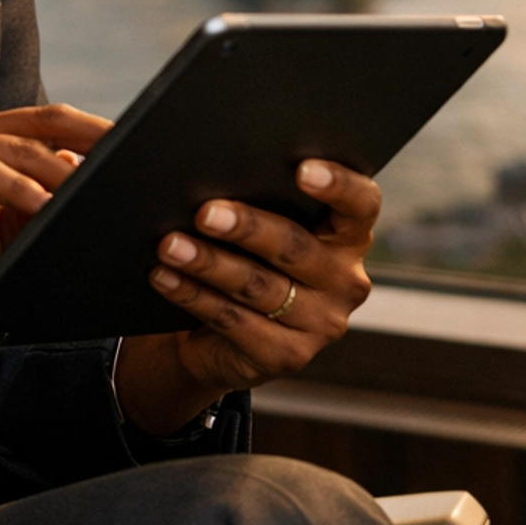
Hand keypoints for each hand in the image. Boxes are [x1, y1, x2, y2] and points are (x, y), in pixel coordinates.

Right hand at [0, 105, 110, 400]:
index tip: (143, 149)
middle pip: (41, 122)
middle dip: (95, 137)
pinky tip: (44, 204)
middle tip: (139, 158)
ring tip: (102, 190)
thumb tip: (87, 198)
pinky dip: (14, 187)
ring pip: (14, 147)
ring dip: (62, 170)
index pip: (48, 123)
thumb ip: (30, 214)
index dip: (97, 131)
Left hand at [114, 160, 377, 436]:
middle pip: (296, 247)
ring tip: (169, 244)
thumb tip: (201, 168)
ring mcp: (322, 324)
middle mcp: (346, 281)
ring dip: (208, 263)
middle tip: (205, 213)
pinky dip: (193, 295)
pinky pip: (233, 320)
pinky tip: (164, 276)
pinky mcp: (287, 356)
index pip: (361, 205)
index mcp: (349, 237)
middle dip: (247, 227)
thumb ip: (258, 199)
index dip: (339, 185)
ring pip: (259, 286)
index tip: (302, 169)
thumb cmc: (245, 258)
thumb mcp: (263, 227)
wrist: (223, 336)